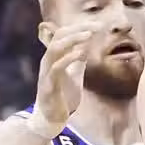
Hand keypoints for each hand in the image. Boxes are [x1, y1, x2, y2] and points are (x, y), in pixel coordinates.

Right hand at [29, 23, 94, 137]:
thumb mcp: (73, 74)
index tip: (98, 26)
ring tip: (88, 35)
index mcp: (54, 56)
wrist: (52, 119)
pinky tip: (81, 54)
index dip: (80, 27)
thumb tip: (85, 45)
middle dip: (78, 29)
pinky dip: (68, 59)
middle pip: (59, 36)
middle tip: (96, 27)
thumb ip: (77, 60)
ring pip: (55, 48)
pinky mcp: (48, 86)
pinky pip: (56, 68)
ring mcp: (47, 72)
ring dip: (72, 40)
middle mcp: (47, 61)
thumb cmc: (63, 96)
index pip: (63, 33)